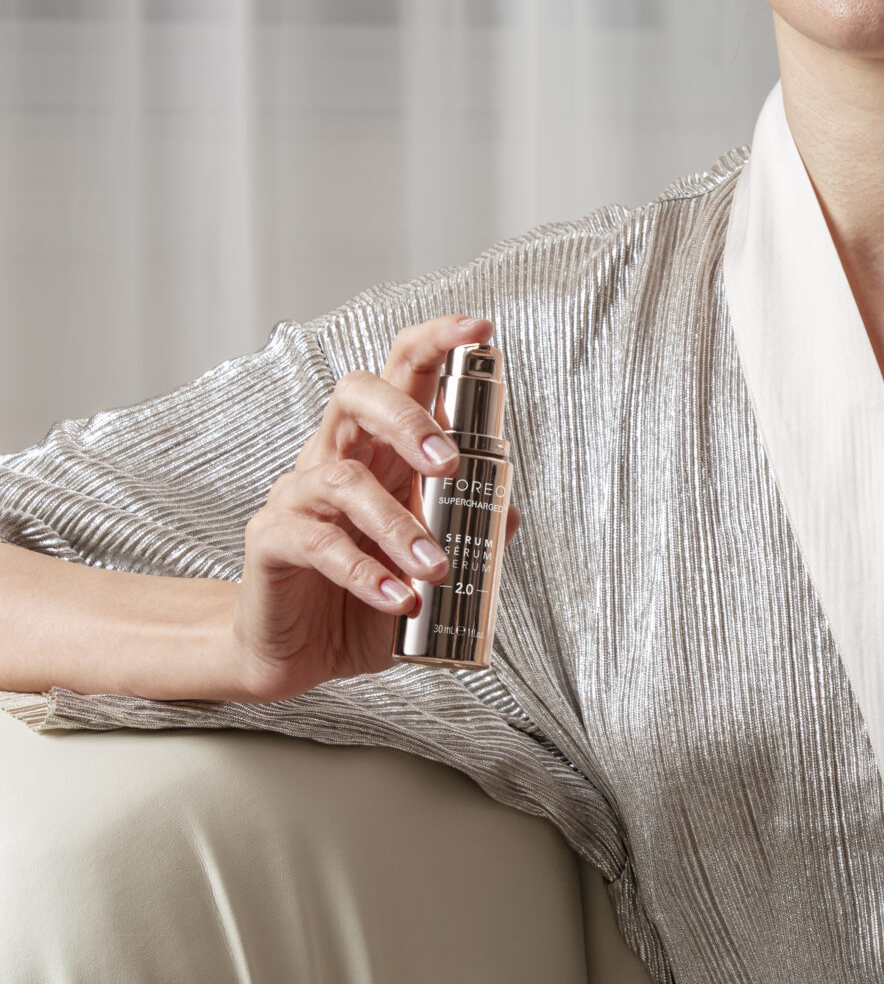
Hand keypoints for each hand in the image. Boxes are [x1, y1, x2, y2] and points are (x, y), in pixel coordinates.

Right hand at [228, 314, 519, 701]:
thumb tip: (511, 513)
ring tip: (434, 567)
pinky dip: (365, 571)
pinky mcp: (272, 540)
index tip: (480, 329)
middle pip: (355, 394)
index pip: (400, 374)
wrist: (295, 654)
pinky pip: (317, 542)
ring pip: (341, 477)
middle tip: (448, 464)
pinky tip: (398, 597)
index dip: (436, 342)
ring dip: (396, 522)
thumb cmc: (360, 599)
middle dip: (407, 417)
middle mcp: (334, 458)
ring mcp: (298, 496)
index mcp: (378, 450)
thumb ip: (468, 537)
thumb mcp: (428, 570)